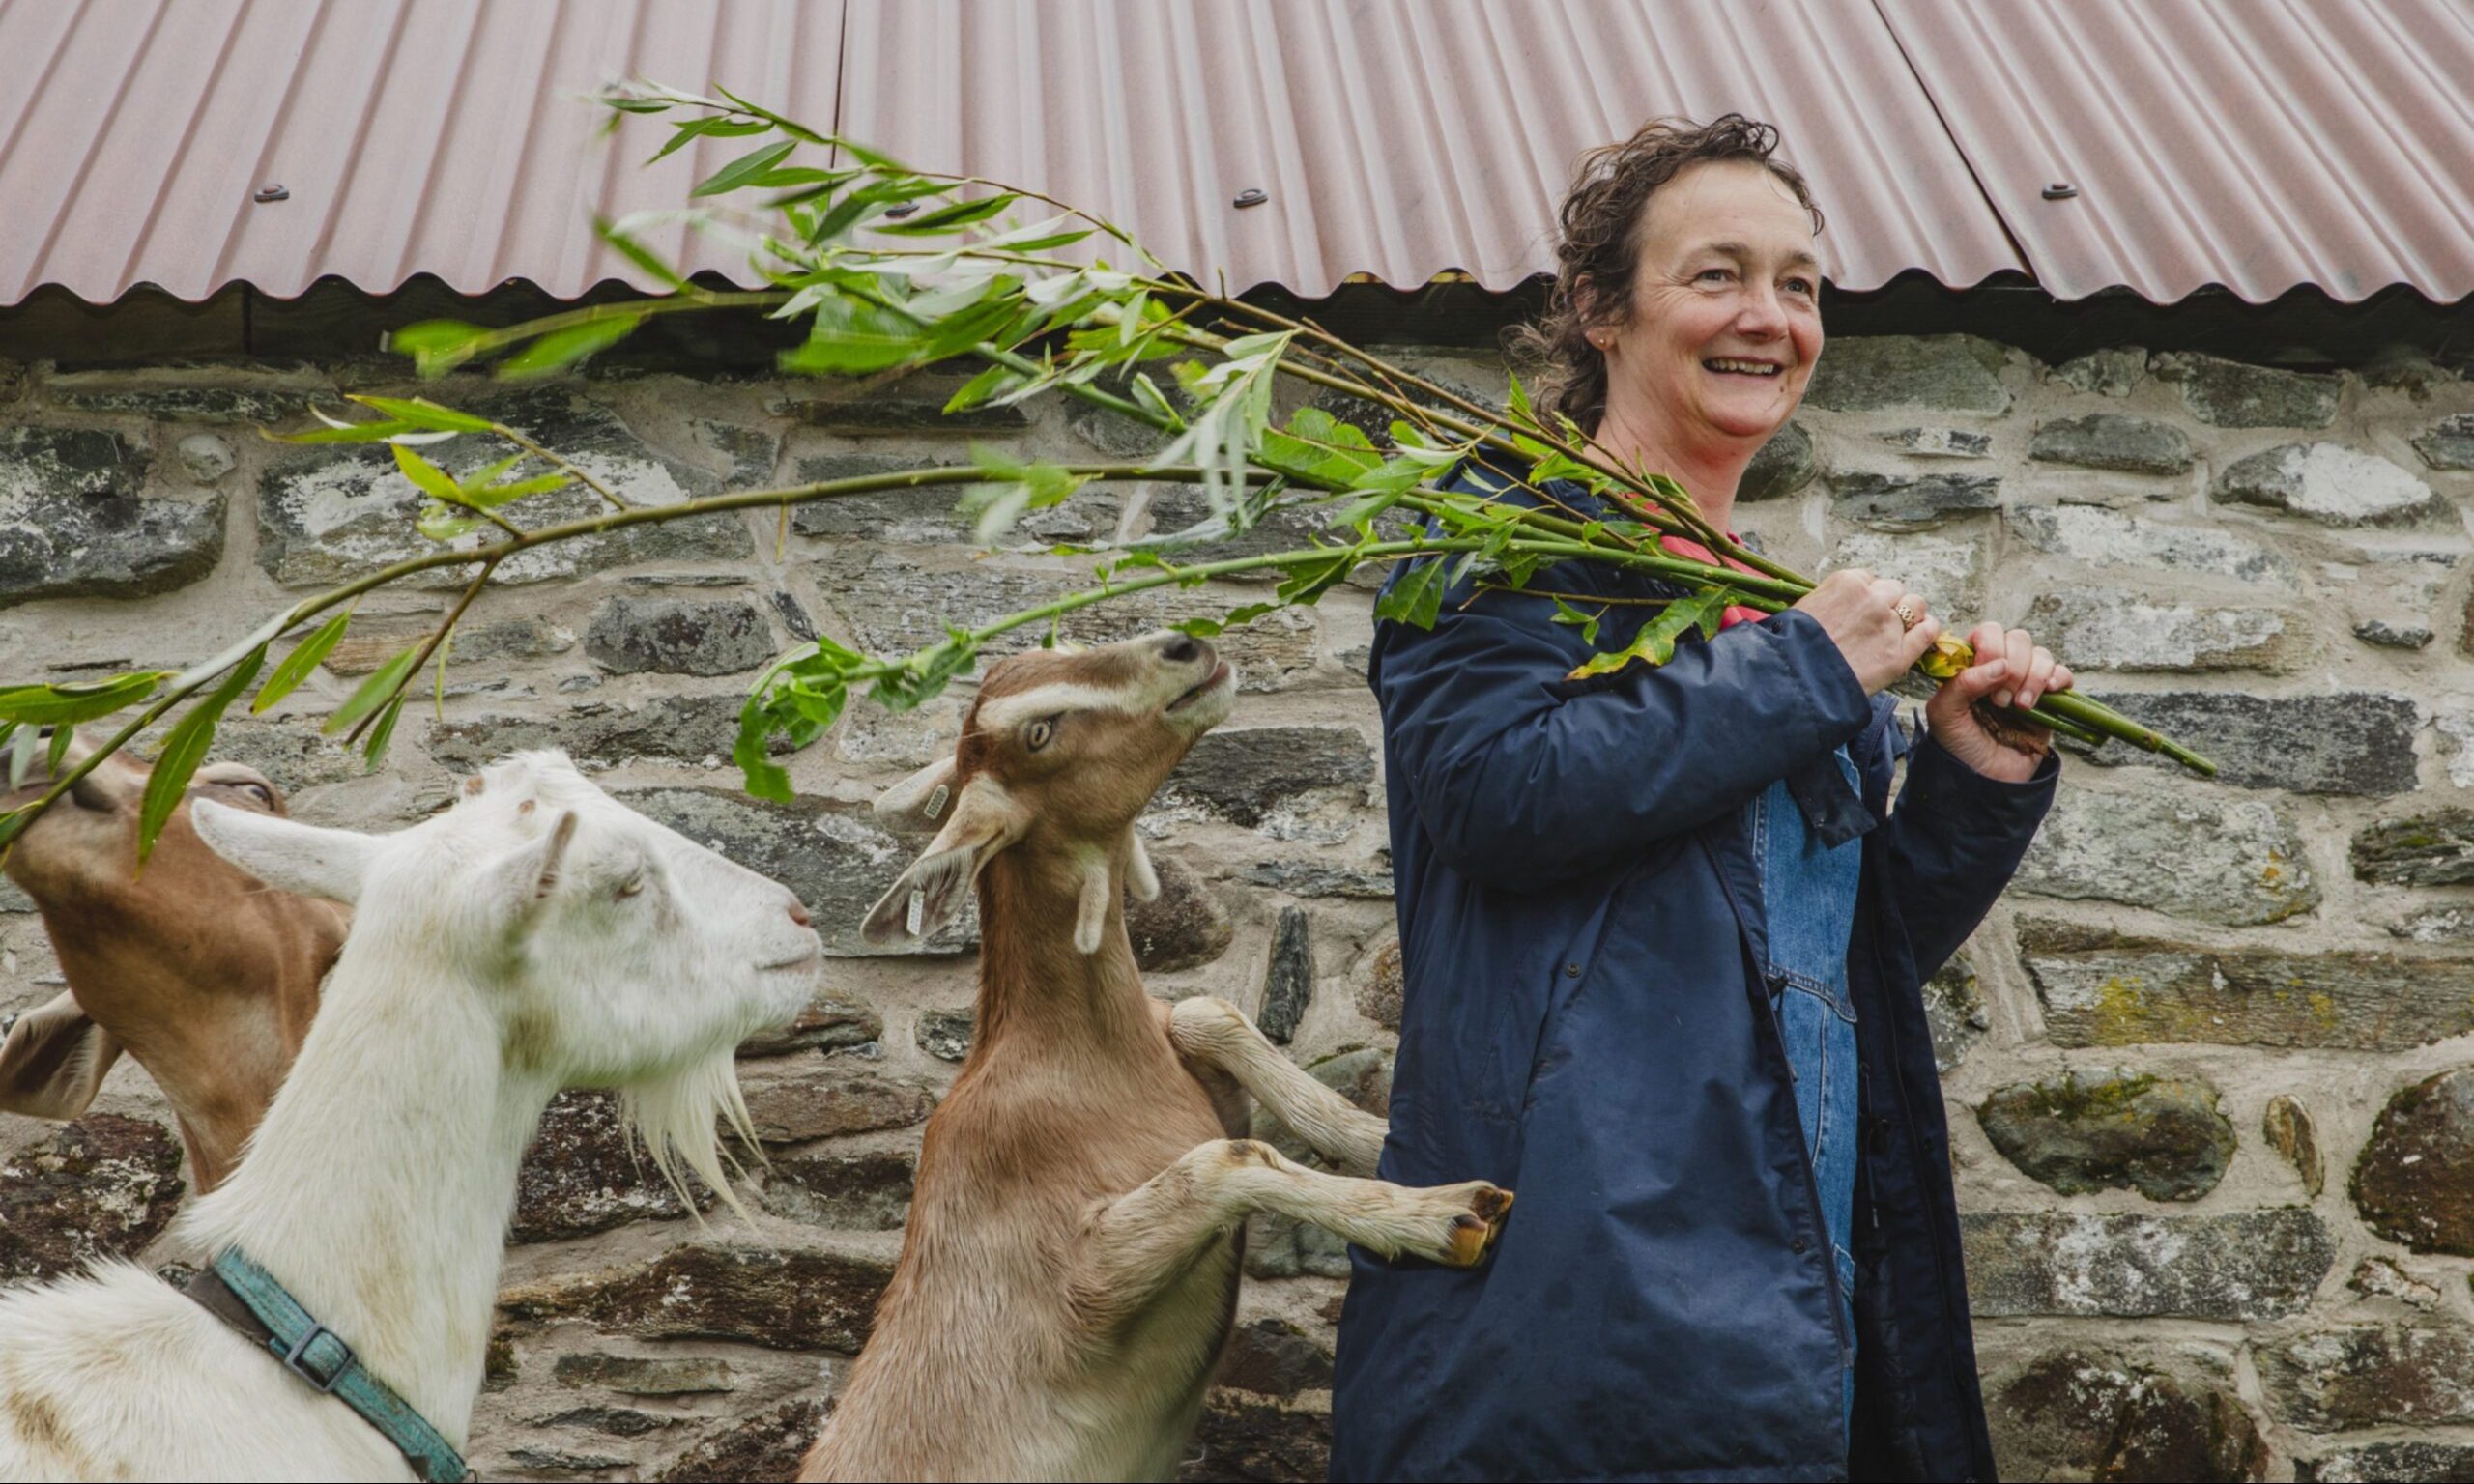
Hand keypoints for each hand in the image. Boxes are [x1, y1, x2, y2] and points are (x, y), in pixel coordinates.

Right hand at [1790, 569, 1940, 694]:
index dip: (1866, 596)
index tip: (1860, 610)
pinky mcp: (1898, 654)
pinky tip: (1922, 633)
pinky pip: (1927, 632)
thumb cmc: (1790, 648)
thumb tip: (1839, 606)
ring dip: (1909, 614)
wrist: (1793, 682)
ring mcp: (1888, 625)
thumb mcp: (1804, 609)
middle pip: (1894, 589)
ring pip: (1915, 605)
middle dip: (1887, 603)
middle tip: (1875, 622)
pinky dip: (1927, 630)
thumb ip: (1830, 600)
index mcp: (1847, 583)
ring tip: (1898, 629)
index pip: (1869, 579)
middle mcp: (1872, 599)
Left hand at [1926, 622, 2074, 781]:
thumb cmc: (1959, 745)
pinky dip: (2058, 679)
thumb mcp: (1945, 714)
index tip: (1986, 672)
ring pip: (2041, 654)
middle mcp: (2000, 668)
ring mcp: (2026, 681)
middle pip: (2017, 638)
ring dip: (2032, 677)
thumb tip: (1999, 665)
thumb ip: (1961, 684)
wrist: (1985, 779)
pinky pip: (2062, 673)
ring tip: (2020, 707)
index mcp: (1972, 665)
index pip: (1987, 633)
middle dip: (2013, 666)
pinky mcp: (2049, 698)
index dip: (1989, 647)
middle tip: (2001, 701)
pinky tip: (2048, 694)